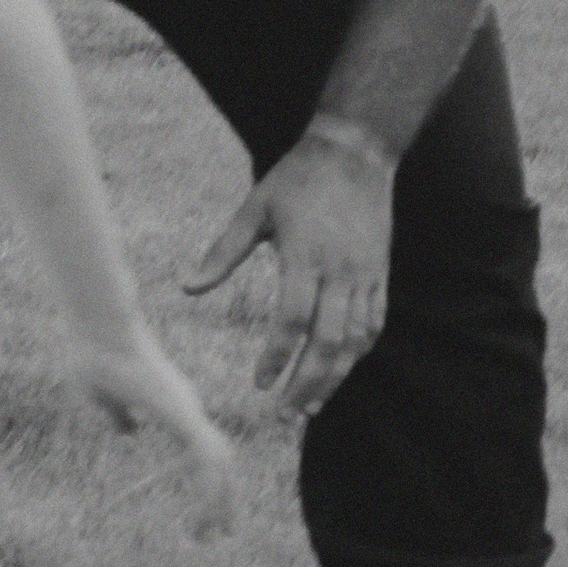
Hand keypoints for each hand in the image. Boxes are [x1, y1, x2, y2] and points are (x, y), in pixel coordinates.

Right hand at [70, 316, 238, 528]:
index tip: (203, 510)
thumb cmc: (94, 354)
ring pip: (217, 464)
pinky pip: (205, 460)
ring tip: (215, 534)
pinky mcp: (182, 414)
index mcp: (170, 404)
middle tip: (222, 534)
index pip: (198, 450)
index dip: (203, 480)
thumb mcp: (102, 397)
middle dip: (222, 498)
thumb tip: (128, 433)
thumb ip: (117, 415)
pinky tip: (206, 514)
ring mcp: (187, 408)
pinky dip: (209, 490)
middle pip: (217, 460)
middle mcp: (186, 407)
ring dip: (219, 501)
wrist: (97, 329)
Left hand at [182, 119, 395, 420]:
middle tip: (285, 414)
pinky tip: (339, 369)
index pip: (292, 321)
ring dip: (334, 378)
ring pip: (354, 342)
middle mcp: (339, 271)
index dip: (277, 357)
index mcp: (304, 256)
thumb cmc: (298, 179)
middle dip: (307, 384)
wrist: (356, 152)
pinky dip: (357, 353)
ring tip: (310, 405)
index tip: (260, 384)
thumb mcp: (255, 209)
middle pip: (328, 343)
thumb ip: (223, 252)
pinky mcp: (379, 274)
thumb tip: (187, 287)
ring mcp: (364, 275)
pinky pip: (373, 324)